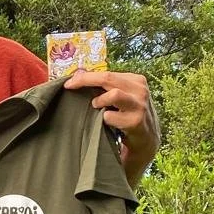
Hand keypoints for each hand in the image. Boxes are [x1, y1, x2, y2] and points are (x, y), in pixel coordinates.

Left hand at [64, 69, 160, 186]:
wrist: (145, 139)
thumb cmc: (127, 115)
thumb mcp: (121, 96)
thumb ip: (104, 86)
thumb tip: (79, 73)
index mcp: (135, 80)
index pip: (106, 73)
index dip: (85, 77)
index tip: (68, 82)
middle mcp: (140, 90)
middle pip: (107, 78)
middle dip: (85, 81)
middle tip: (70, 87)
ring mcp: (139, 105)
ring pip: (114, 94)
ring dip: (100, 101)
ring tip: (97, 107)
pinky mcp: (136, 121)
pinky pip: (110, 116)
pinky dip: (104, 119)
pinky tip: (107, 124)